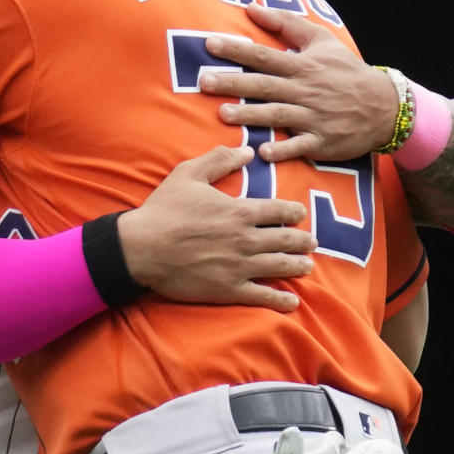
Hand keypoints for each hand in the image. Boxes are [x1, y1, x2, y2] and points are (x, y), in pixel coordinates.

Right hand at [118, 144, 315, 310]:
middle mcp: (246, 239)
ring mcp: (239, 267)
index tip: (301, 213)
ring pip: (280, 266)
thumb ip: (220, 159)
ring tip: (307, 266)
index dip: (294, 211)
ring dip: (298, 266)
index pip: (279, 210)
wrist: (142, 247)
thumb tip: (247, 151)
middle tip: (312, 242)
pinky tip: (292, 302)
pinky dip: (281, 299)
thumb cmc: (164, 210)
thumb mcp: (189, 174)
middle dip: (303, 241)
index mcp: (240, 212)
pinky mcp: (228, 289)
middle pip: (286, 239)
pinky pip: (262, 296)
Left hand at [198, 7, 398, 162]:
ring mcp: (313, 117)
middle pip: (264, 85)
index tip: (210, 44)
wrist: (384, 106)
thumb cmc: (348, 71)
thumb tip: (252, 8)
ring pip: (277, 115)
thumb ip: (287, 23)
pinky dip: (283, 149)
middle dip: (234, 83)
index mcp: (303, 66)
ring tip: (223, 114)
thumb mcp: (323, 40)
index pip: (264, 55)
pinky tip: (262, 152)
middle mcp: (305, 90)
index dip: (237, 50)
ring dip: (251, 115)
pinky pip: (300, 146)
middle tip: (204, 81)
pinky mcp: (321, 141)